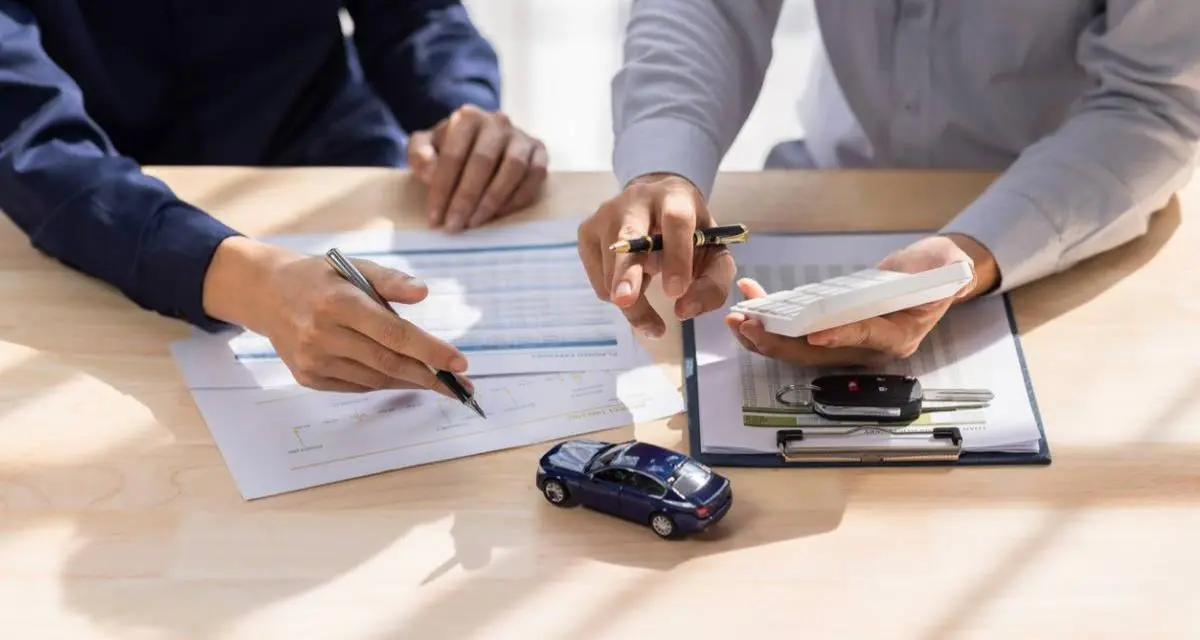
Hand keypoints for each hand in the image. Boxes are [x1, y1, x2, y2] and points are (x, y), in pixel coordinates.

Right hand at [202, 237, 470, 394]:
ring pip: (375, 379)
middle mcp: (322, 335)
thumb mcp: (354, 267)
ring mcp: (313, 361)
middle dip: (429, 376)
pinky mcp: (308, 378)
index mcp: (338, 303)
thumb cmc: (320, 278)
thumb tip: (423, 293)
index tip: (460, 362)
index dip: (430, 350)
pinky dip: (383, 382)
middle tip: (460, 384)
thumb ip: (390, 280)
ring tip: (436, 379)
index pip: (394, 333)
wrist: (266, 294)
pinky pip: (357, 386)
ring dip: (409, 381)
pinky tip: (401, 376)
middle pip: (388, 362)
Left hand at [408, 105, 547, 231]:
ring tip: (476, 222)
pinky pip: (535, 176)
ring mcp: (522, 136)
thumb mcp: (426, 146)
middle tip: (454, 226)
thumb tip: (430, 173)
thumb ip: (419, 155)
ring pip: (512, 169)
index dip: (442, 189)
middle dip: (466, 199)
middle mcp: (498, 122)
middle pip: (482, 162)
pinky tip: (500, 214)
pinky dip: (518, 198)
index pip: (453, 155)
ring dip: (493, 200)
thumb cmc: (452, 147)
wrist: (483, 141)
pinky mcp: (540, 151)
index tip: (435, 218)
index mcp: (467, 117)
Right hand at [577, 173, 736, 338]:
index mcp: (674, 197)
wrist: (656, 204)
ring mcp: (605, 215)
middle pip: (628, 237)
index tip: (676, 292)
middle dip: (627, 272)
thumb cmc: (689, 234)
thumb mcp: (713, 253)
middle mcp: (635, 200)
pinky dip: (616, 293)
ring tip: (646, 306)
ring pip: (612, 269)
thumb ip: (711, 283)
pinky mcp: (587, 232)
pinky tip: (631, 281)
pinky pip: (599, 280)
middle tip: (626, 301)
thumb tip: (684, 310)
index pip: (676, 221)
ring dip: (632, 302)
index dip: (677, 256)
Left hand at [725, 234, 997, 365]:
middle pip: (818, 352)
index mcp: (898, 336)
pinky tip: (752, 300)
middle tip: (750, 327)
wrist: (929, 276)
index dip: (839, 336)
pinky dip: (772, 317)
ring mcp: (846, 340)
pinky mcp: (831, 328)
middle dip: (780, 342)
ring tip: (737, 320)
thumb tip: (941, 267)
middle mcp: (868, 347)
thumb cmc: (938, 270)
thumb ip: (941, 270)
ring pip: (799, 347)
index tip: (814, 334)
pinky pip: (796, 330)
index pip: (865, 338)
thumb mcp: (945, 267)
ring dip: (766, 335)